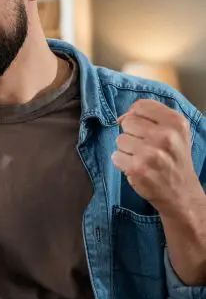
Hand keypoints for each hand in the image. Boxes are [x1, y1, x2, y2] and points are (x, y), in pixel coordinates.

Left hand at [112, 99, 202, 216]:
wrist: (181, 193)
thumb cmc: (174, 159)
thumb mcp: (175, 133)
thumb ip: (152, 118)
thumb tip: (121, 117)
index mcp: (176, 122)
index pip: (141, 105)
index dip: (135, 115)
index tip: (140, 127)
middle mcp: (165, 136)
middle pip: (127, 122)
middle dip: (132, 134)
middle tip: (145, 147)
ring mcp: (151, 153)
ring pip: (120, 139)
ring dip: (126, 150)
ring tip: (142, 158)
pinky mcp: (138, 168)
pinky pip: (115, 156)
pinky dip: (122, 163)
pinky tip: (136, 168)